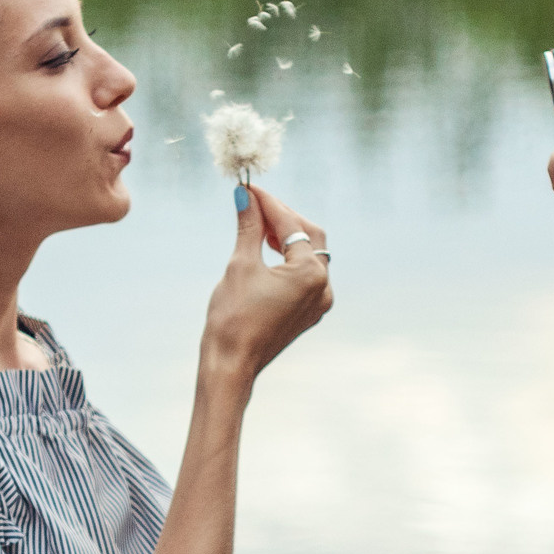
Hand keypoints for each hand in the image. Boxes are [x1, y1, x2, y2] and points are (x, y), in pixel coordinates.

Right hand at [200, 185, 332, 387]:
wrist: (231, 366)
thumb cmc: (232, 318)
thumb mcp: (240, 265)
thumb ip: (248, 226)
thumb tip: (245, 195)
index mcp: (310, 274)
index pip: (291, 226)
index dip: (269, 203)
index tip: (249, 188)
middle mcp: (323, 288)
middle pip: (310, 236)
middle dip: (283, 217)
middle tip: (254, 203)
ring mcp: (318, 302)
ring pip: (309, 255)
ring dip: (286, 236)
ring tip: (257, 223)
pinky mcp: (308, 313)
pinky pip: (305, 275)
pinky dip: (288, 258)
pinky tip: (266, 249)